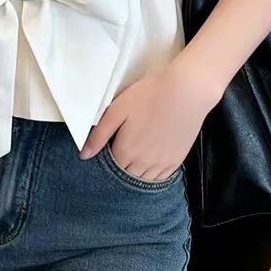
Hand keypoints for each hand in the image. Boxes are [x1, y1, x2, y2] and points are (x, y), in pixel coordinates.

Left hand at [78, 59, 218, 181]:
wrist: (186, 91)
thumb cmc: (150, 95)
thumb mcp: (117, 110)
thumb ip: (99, 135)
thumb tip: (84, 155)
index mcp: (126, 151)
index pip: (111, 167)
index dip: (108, 156)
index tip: (111, 145)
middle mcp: (143, 163)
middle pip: (126, 175)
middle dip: (121, 165)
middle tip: (124, 147)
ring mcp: (162, 164)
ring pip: (143, 179)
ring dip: (136, 171)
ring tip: (137, 153)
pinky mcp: (177, 160)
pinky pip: (160, 178)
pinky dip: (153, 173)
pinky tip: (151, 160)